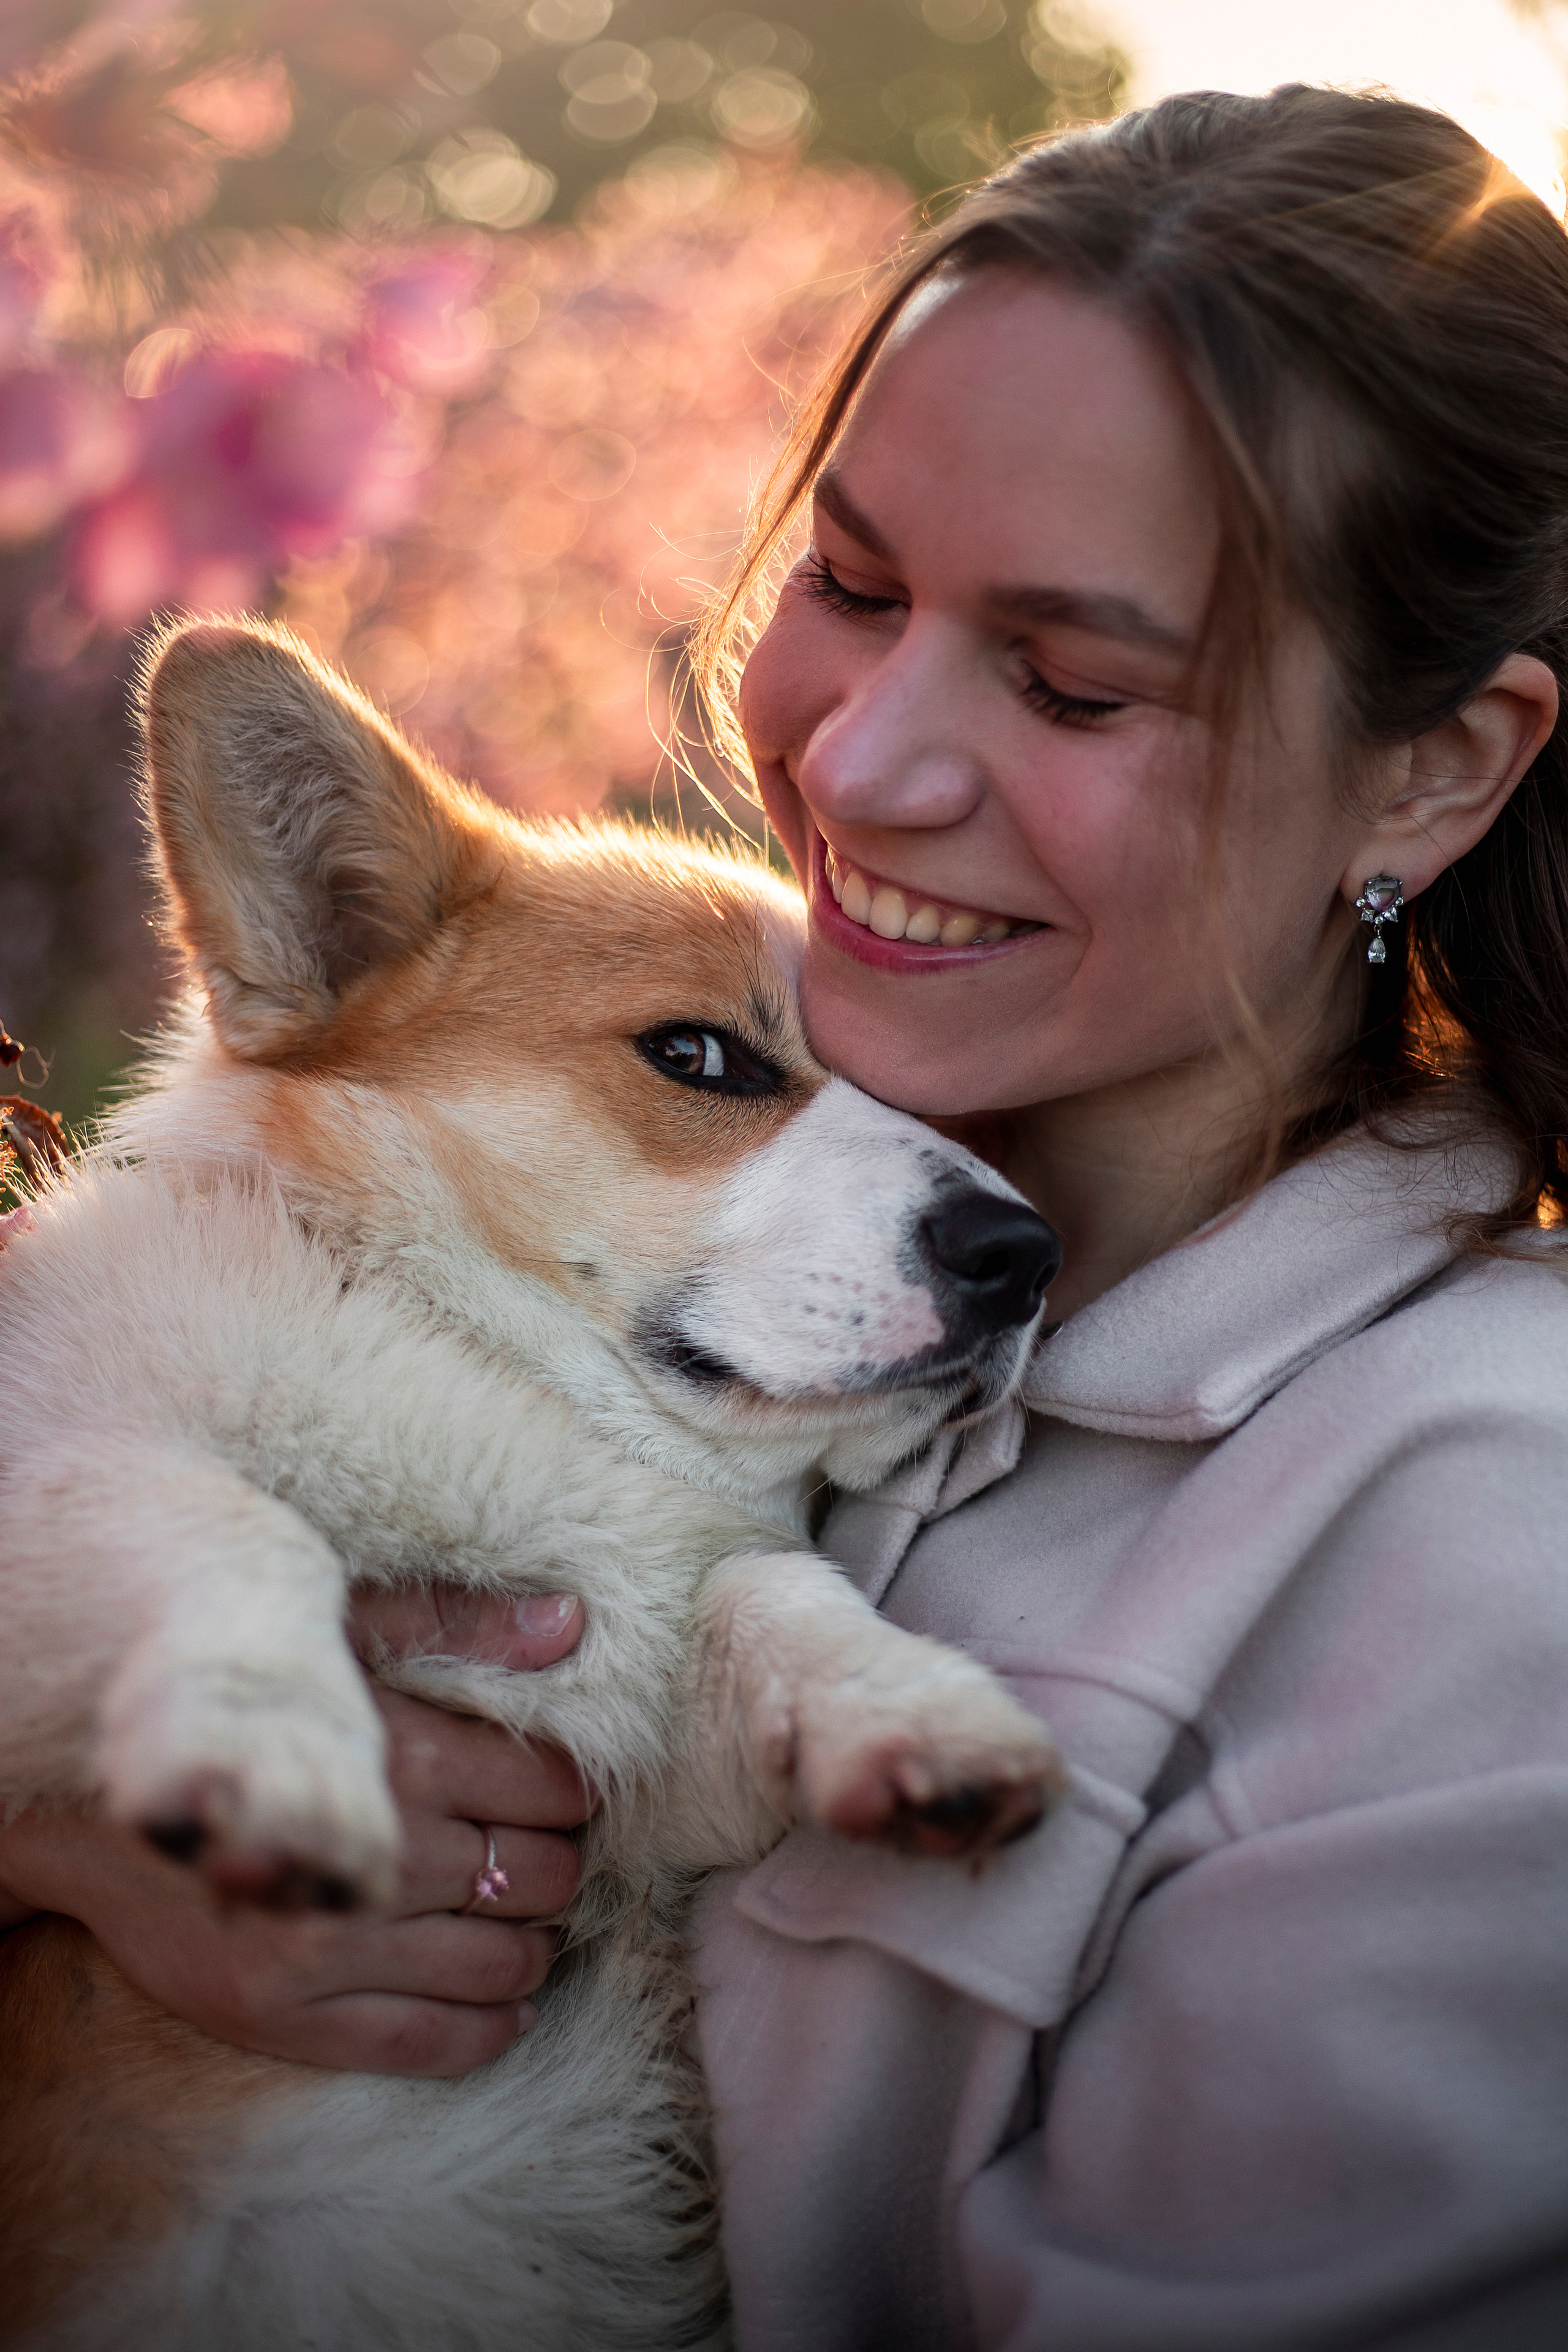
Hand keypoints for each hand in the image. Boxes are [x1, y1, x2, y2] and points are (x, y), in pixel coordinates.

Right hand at [0, 1585, 592, 2075]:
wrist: (86, 1790)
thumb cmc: (230, 1693)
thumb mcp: (340, 1623)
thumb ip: (454, 1622)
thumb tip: (568, 1624)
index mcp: (398, 1756)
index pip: (549, 1792)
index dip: (569, 1793)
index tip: (555, 1791)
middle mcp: (371, 1859)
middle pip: (536, 1878)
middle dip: (553, 1863)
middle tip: (535, 1852)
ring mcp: (323, 1948)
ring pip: (498, 1965)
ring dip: (530, 1944)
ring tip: (518, 1919)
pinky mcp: (279, 2017)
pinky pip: (425, 2042)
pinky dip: (488, 2029)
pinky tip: (505, 2005)